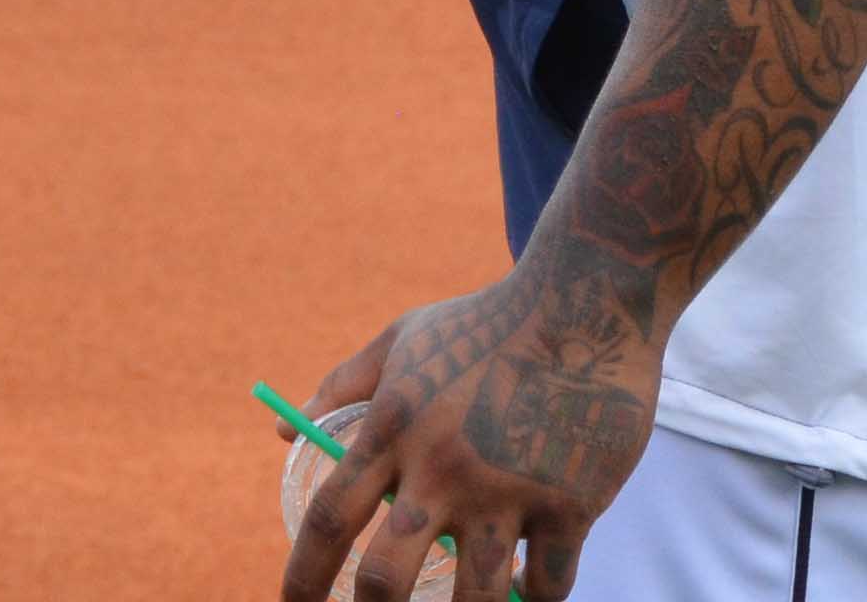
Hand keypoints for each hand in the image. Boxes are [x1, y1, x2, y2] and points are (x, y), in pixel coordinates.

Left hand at [281, 269, 656, 601]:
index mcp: (394, 430)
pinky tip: (527, 593)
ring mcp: (508, 490)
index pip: (329, 520)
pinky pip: (548, 585)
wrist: (586, 296)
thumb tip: (280, 430)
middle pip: (386, 581)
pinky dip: (536, 600)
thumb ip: (341, 386)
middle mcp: (443, 469)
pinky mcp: (570, 502)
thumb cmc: (487, 320)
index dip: (304, 579)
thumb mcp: (404, 339)